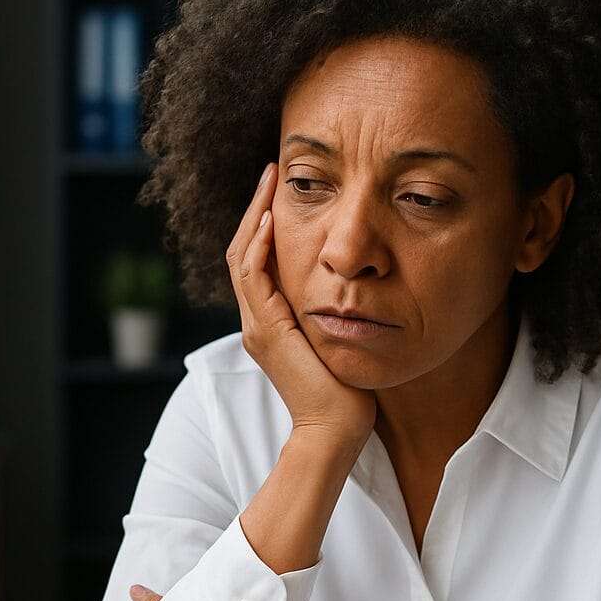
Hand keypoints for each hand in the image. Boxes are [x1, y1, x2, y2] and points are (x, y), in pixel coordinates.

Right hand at [227, 162, 376, 452]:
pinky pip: (254, 277)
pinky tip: (272, 219)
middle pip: (243, 251)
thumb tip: (357, 287)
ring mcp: (257, 326)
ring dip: (255, 215)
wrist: (337, 429)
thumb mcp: (340, 339)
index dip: (264, 223)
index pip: (257, 260)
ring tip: (269, 181)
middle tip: (270, 171)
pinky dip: (260, 245)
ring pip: (243, 257)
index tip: (282, 189)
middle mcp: (256, 321)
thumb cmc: (348, 393)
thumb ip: (336, 313)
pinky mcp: (267, 331)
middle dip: (256, 208)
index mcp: (270, 322)